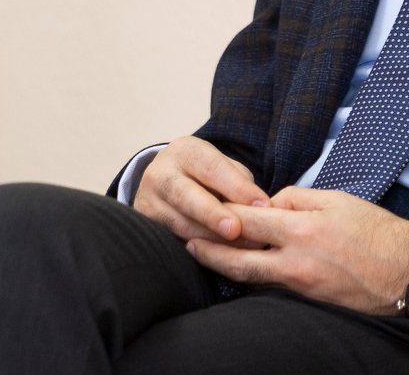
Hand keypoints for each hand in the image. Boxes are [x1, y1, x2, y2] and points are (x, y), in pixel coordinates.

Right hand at [132, 136, 269, 244]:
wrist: (167, 185)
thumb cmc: (206, 177)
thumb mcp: (221, 168)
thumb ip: (239, 184)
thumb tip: (261, 209)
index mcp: (185, 151)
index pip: (212, 168)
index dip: (238, 188)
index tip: (263, 206)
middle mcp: (160, 172)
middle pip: (186, 195)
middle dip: (212, 214)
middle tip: (235, 230)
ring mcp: (148, 200)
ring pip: (180, 224)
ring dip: (212, 240)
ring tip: (242, 250)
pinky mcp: (146, 225)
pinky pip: (173, 241)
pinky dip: (199, 250)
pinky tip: (219, 257)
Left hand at [184, 186, 408, 313]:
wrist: (408, 272)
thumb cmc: (375, 231)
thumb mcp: (336, 200)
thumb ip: (297, 198)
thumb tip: (269, 203)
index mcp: (301, 230)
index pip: (248, 220)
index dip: (222, 214)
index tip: (202, 206)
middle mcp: (296, 262)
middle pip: (239, 260)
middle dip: (209, 251)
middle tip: (187, 242)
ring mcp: (302, 286)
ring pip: (253, 278)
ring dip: (226, 266)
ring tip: (204, 256)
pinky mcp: (310, 301)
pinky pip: (274, 288)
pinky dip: (254, 278)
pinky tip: (240, 271)